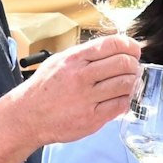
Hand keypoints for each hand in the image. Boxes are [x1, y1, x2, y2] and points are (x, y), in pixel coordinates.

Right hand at [19, 35, 140, 143]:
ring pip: (125, 84)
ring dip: (133, 82)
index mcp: (74, 59)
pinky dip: (125, 100)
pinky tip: (120, 98)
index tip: (134, 51)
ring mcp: (87, 98)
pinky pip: (120, 105)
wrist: (27, 116)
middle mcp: (81, 76)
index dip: (130, 46)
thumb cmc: (44, 88)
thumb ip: (85, 56)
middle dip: (134, 65)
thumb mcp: (60, 62)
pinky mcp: (92, 118)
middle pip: (123, 63)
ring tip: (128, 83)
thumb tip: (115, 50)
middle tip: (134, 69)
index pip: (112, 44)